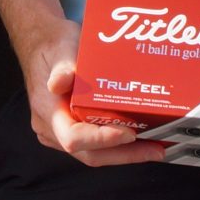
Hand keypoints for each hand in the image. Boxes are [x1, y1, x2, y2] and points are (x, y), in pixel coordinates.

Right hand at [24, 17, 162, 167]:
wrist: (44, 45)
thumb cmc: (53, 47)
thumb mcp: (59, 50)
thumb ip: (61, 67)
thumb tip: (59, 83)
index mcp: (48, 113)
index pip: (73, 138)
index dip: (102, 139)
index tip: (129, 132)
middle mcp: (53, 129)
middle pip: (90, 154)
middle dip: (125, 154)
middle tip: (156, 149)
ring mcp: (62, 132)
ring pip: (95, 153)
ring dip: (125, 153)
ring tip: (155, 147)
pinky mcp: (74, 129)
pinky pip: (97, 146)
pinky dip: (119, 145)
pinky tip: (142, 138)